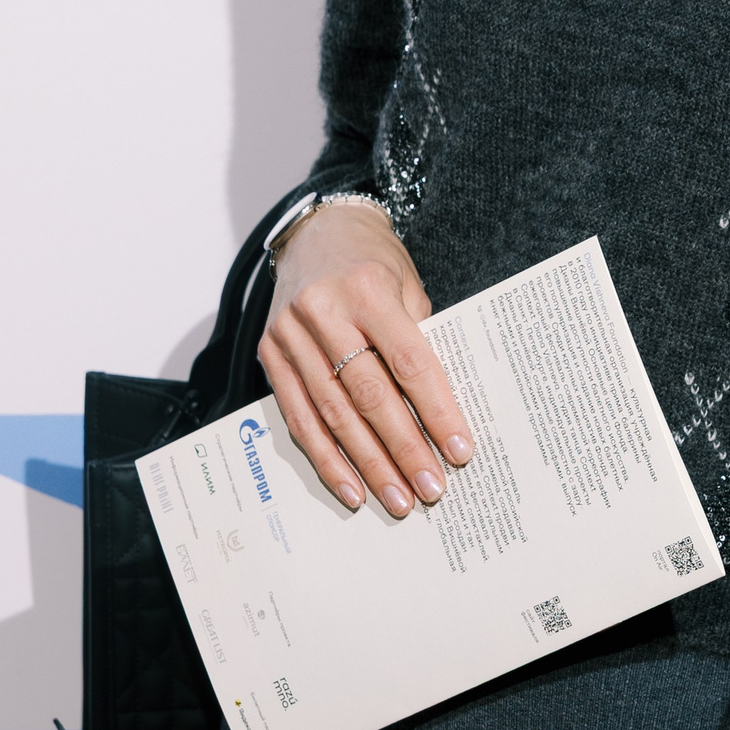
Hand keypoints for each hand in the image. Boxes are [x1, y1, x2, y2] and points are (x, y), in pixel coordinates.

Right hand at [258, 202, 473, 516]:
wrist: (317, 231)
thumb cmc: (373, 262)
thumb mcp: (407, 285)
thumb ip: (418, 340)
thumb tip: (440, 413)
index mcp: (367, 289)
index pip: (408, 361)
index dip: (436, 411)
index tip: (460, 450)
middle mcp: (322, 311)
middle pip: (369, 395)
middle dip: (404, 449)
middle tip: (431, 489)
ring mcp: (290, 335)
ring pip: (333, 415)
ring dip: (368, 464)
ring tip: (397, 498)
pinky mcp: (270, 355)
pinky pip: (299, 417)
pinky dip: (326, 458)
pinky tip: (351, 487)